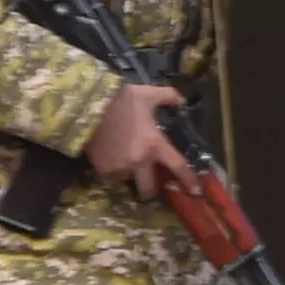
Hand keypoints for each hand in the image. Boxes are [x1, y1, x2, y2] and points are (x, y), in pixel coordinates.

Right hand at [85, 82, 201, 202]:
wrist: (88, 104)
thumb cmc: (121, 99)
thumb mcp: (148, 93)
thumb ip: (167, 96)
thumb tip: (179, 100)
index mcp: (154, 144)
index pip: (177, 166)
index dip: (188, 179)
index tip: (195, 191)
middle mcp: (139, 161)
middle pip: (149, 189)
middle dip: (151, 190)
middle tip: (148, 180)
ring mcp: (119, 167)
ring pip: (127, 179)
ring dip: (129, 172)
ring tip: (124, 157)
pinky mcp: (102, 168)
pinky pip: (110, 173)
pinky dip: (112, 167)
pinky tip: (110, 153)